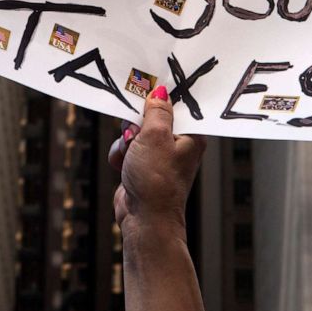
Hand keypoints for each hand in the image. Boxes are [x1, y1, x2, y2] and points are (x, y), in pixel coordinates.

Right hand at [108, 86, 205, 235]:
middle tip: (135, 134)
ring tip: (130, 157)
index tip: (144, 92)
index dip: (158, 99)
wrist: (144, 219)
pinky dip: (121, 156)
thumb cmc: (156, 181)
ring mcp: (158, 156)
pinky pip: (126, 149)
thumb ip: (157, 111)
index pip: (175, 106)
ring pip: (134, 133)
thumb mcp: (156, 137)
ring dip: (126, 143)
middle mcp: (177, 145)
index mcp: (190, 135)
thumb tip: (159, 91)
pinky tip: (123, 168)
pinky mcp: (142, 166)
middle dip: (136, 125)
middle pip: (150, 117)